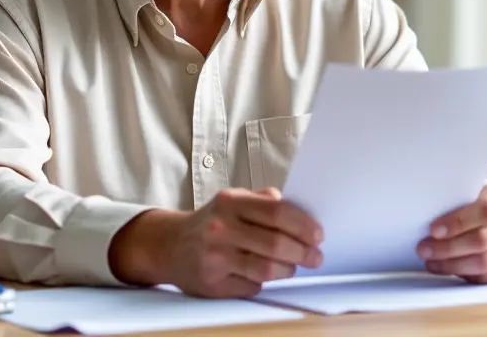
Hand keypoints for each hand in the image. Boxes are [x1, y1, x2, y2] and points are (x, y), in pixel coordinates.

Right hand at [110, 187, 323, 298]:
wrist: (168, 246)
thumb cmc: (211, 222)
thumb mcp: (233, 200)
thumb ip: (265, 201)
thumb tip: (301, 212)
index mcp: (230, 202)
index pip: (277, 212)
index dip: (304, 226)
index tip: (318, 235)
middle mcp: (221, 228)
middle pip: (276, 244)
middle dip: (303, 253)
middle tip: (315, 257)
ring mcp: (215, 257)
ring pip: (267, 269)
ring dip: (287, 270)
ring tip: (291, 266)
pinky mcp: (212, 283)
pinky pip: (252, 286)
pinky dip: (263, 282)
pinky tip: (262, 275)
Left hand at [417, 183, 486, 283]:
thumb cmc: (478, 203)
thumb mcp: (470, 193)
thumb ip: (455, 204)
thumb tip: (424, 222)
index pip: (485, 210)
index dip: (458, 222)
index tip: (433, 230)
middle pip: (482, 240)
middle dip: (449, 248)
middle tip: (424, 249)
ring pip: (486, 262)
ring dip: (454, 265)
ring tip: (432, 263)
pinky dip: (468, 276)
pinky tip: (450, 271)